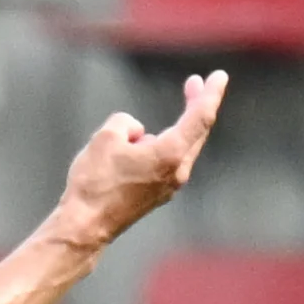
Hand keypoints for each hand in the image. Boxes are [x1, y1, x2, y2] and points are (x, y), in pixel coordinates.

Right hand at [55, 70, 225, 250]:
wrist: (84, 227)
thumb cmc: (94, 184)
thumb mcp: (104, 138)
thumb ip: (125, 123)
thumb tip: (136, 133)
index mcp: (170, 154)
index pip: (200, 116)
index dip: (211, 93)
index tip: (219, 76)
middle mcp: (177, 171)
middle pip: (196, 132)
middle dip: (195, 106)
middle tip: (193, 84)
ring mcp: (169, 187)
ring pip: (178, 148)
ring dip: (165, 133)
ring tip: (129, 139)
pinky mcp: (157, 196)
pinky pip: (166, 163)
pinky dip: (158, 150)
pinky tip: (134, 154)